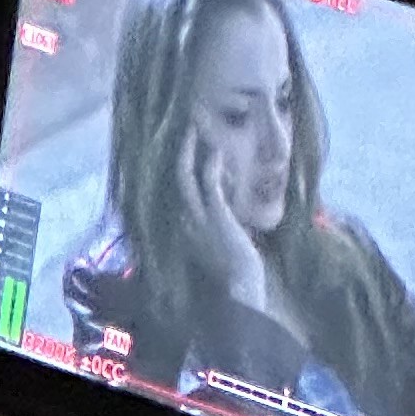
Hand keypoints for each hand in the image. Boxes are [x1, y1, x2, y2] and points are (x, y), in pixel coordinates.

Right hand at [181, 127, 267, 310]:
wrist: (240, 287)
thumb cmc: (235, 272)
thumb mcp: (219, 244)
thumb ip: (215, 225)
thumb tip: (222, 209)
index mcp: (182, 227)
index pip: (175, 190)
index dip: (180, 168)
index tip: (186, 150)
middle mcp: (183, 220)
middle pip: (173, 178)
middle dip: (178, 152)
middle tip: (183, 128)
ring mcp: (197, 218)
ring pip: (185, 175)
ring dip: (188, 150)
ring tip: (193, 128)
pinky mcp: (215, 215)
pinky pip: (208, 182)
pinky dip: (211, 164)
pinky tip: (216, 151)